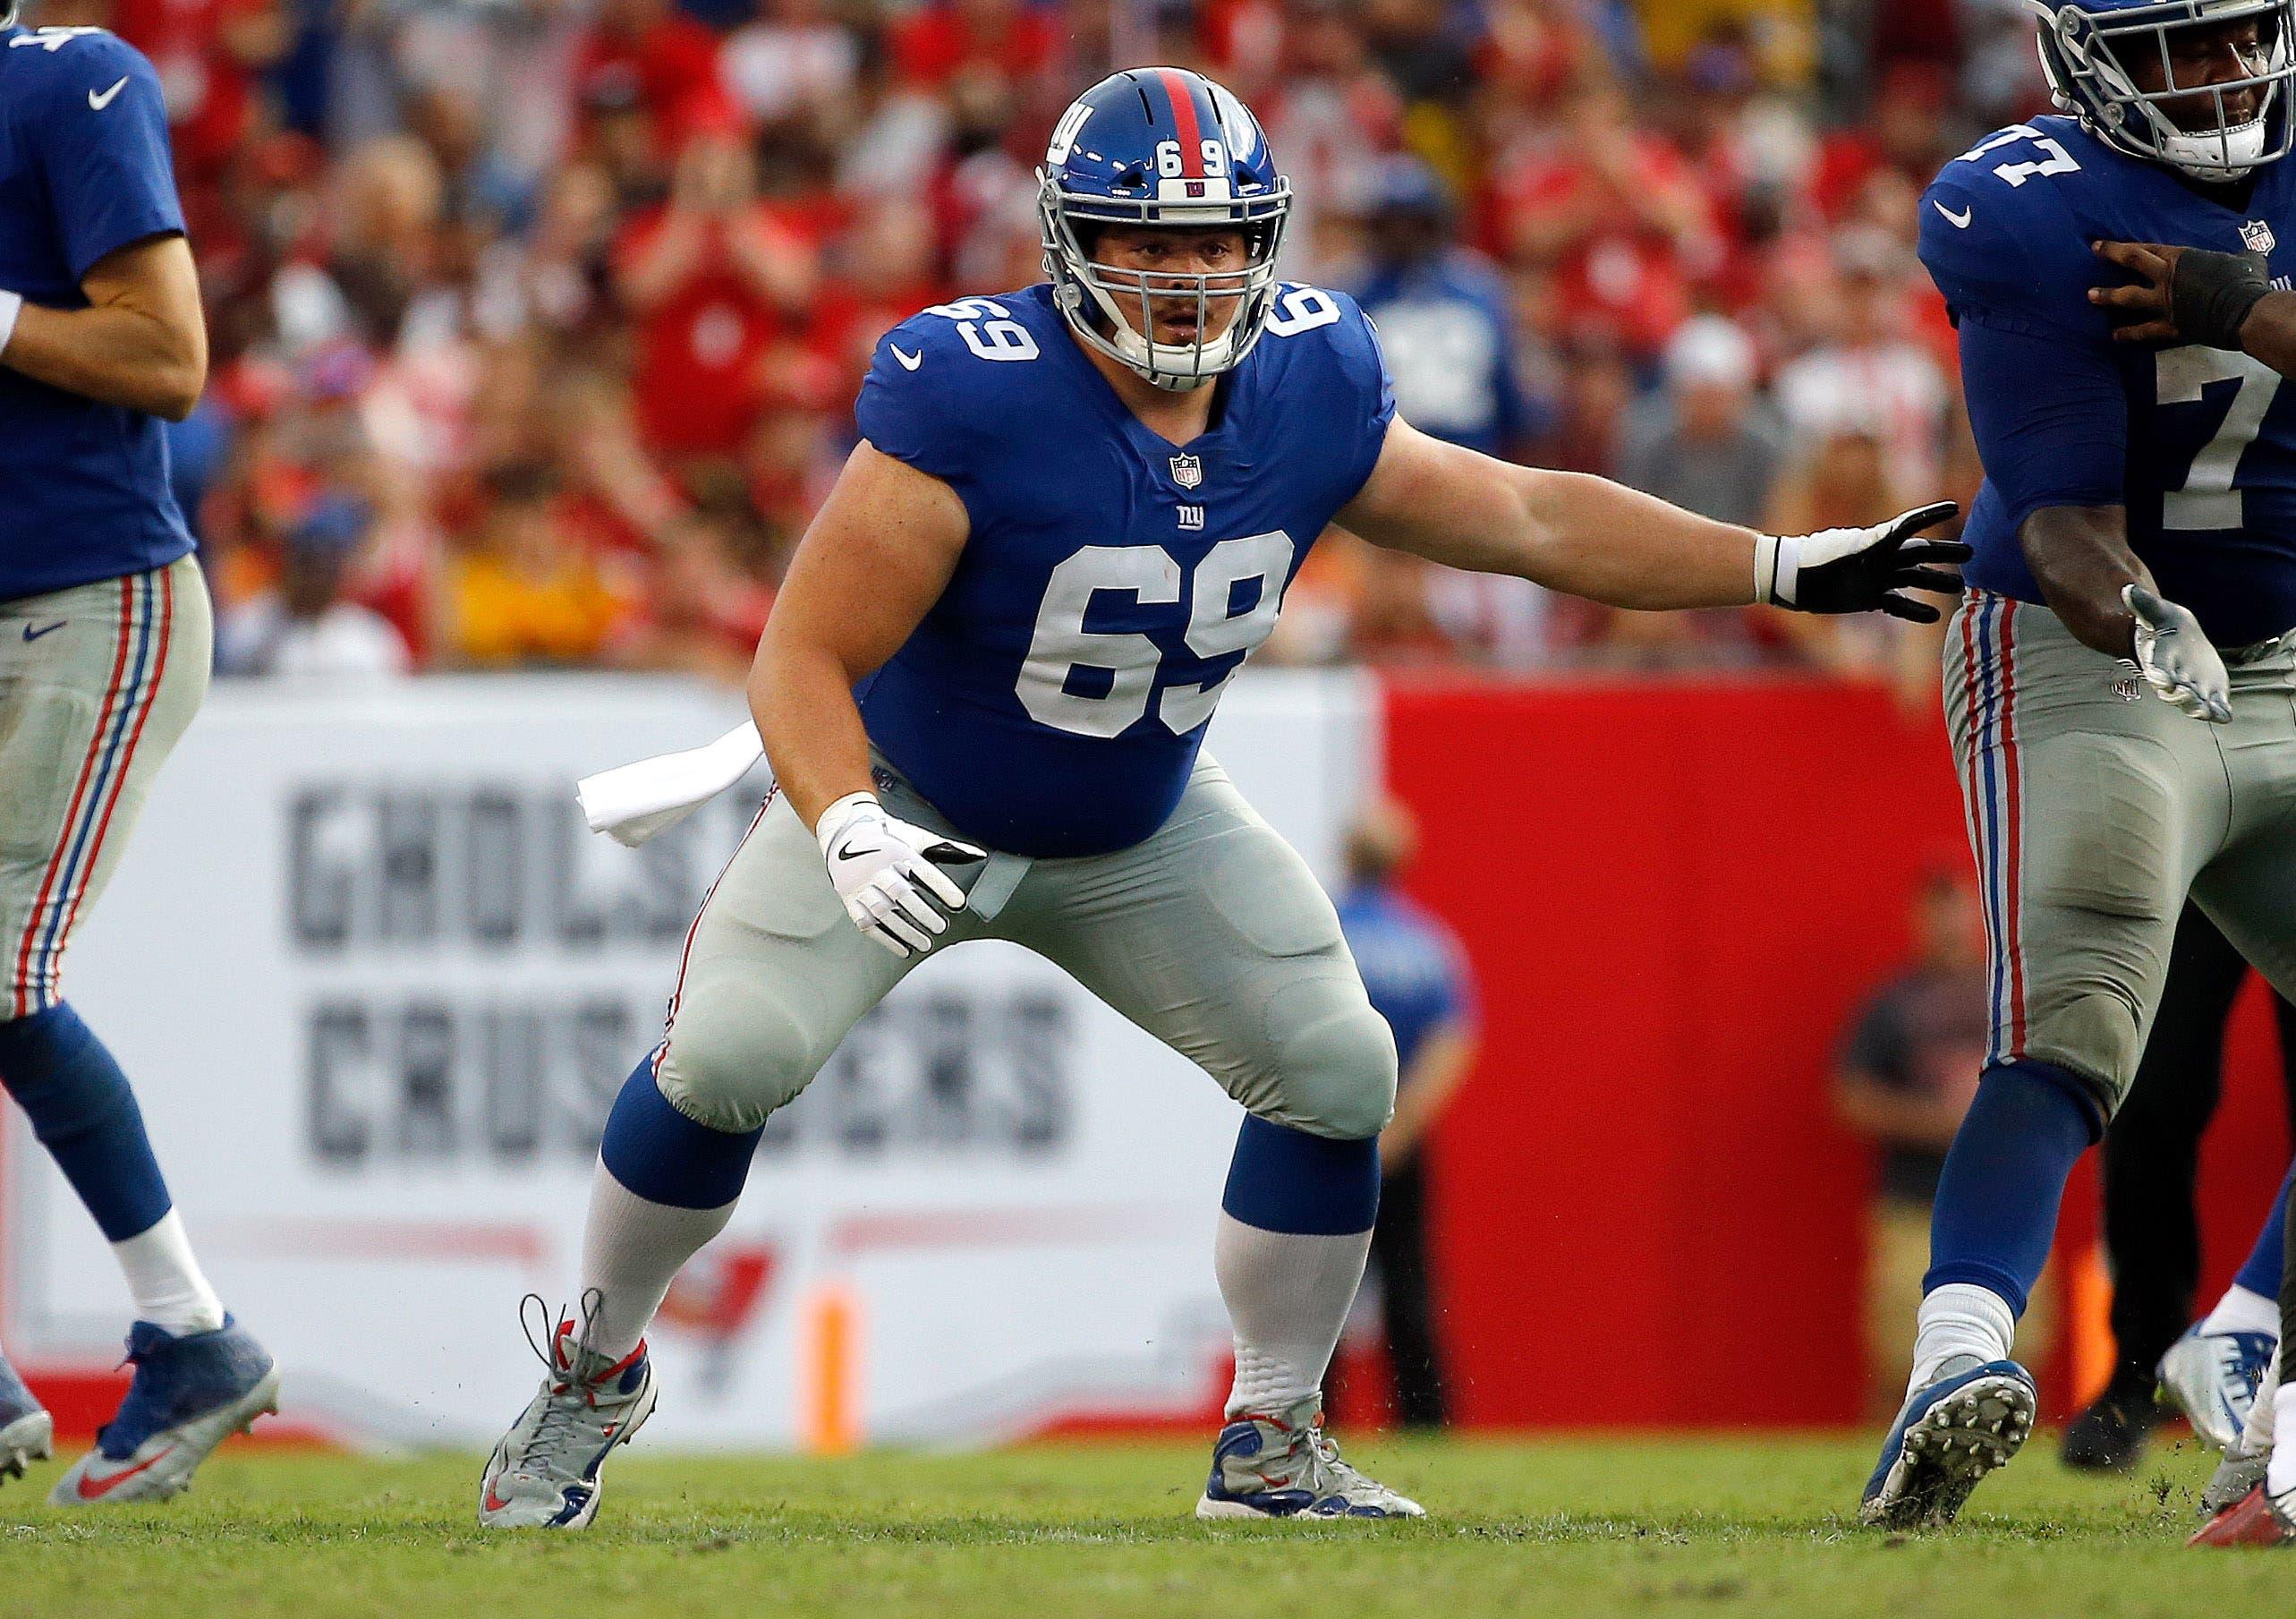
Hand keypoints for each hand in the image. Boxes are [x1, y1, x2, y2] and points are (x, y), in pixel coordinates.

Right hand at [816, 793, 985, 956]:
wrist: (846, 833)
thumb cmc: (889, 838)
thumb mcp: (916, 837)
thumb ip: (947, 848)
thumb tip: (978, 854)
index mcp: (897, 851)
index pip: (922, 870)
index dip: (942, 887)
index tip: (959, 903)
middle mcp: (877, 867)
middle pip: (900, 893)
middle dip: (922, 913)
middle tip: (940, 927)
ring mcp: (861, 884)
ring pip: (883, 911)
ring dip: (905, 930)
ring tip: (925, 943)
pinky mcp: (850, 899)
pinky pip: (865, 922)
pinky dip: (885, 938)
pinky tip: (902, 948)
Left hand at [1761, 501, 1967, 621]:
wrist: (1792, 579)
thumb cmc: (1814, 561)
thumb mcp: (1843, 552)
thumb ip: (1869, 544)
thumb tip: (1893, 535)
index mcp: (1876, 542)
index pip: (1910, 526)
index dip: (1931, 516)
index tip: (1955, 506)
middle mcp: (1881, 557)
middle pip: (1920, 553)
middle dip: (1945, 553)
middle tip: (1971, 553)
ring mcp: (1878, 576)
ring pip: (1914, 578)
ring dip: (1936, 582)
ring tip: (1960, 585)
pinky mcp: (1871, 596)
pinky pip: (1898, 604)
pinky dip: (1915, 610)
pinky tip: (1934, 615)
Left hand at [2091, 241, 2271, 348]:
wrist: (2245, 311)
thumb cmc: (2246, 281)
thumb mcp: (2243, 259)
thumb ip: (2235, 257)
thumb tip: (2248, 255)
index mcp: (2182, 258)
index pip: (2147, 248)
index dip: (2123, 245)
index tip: (2103, 244)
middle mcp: (2167, 278)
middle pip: (2133, 261)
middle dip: (2112, 255)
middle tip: (2095, 252)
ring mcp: (2165, 303)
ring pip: (2129, 298)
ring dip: (2108, 297)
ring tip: (2091, 296)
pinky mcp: (2169, 326)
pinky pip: (2144, 330)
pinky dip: (2129, 333)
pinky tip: (2115, 335)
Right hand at [2124, 583, 2231, 722]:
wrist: (2182, 642)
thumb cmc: (2167, 627)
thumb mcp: (2159, 612)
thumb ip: (2145, 604)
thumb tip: (2129, 589)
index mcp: (2160, 660)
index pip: (2157, 669)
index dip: (2159, 675)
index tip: (2162, 680)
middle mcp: (2174, 679)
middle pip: (2174, 691)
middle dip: (2180, 695)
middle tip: (2186, 695)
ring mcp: (2192, 687)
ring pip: (2193, 702)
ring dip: (2199, 708)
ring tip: (2208, 712)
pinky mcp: (2210, 692)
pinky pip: (2213, 705)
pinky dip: (2219, 712)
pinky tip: (2225, 715)